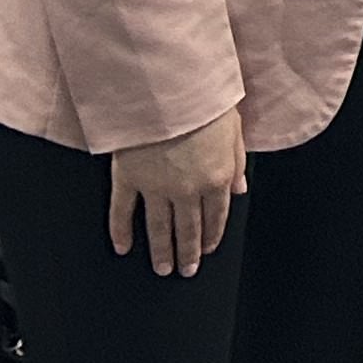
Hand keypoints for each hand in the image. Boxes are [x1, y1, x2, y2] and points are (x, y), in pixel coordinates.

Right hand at [107, 106, 246, 277]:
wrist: (168, 90)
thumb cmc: (206, 103)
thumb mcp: (235, 129)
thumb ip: (238, 162)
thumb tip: (240, 189)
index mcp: (217, 177)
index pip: (216, 216)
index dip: (212, 235)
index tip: (207, 251)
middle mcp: (187, 189)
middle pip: (188, 228)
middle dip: (188, 252)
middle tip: (186, 271)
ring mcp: (155, 187)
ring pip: (159, 227)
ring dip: (161, 251)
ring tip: (162, 269)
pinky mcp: (128, 178)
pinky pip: (122, 211)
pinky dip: (121, 232)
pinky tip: (124, 248)